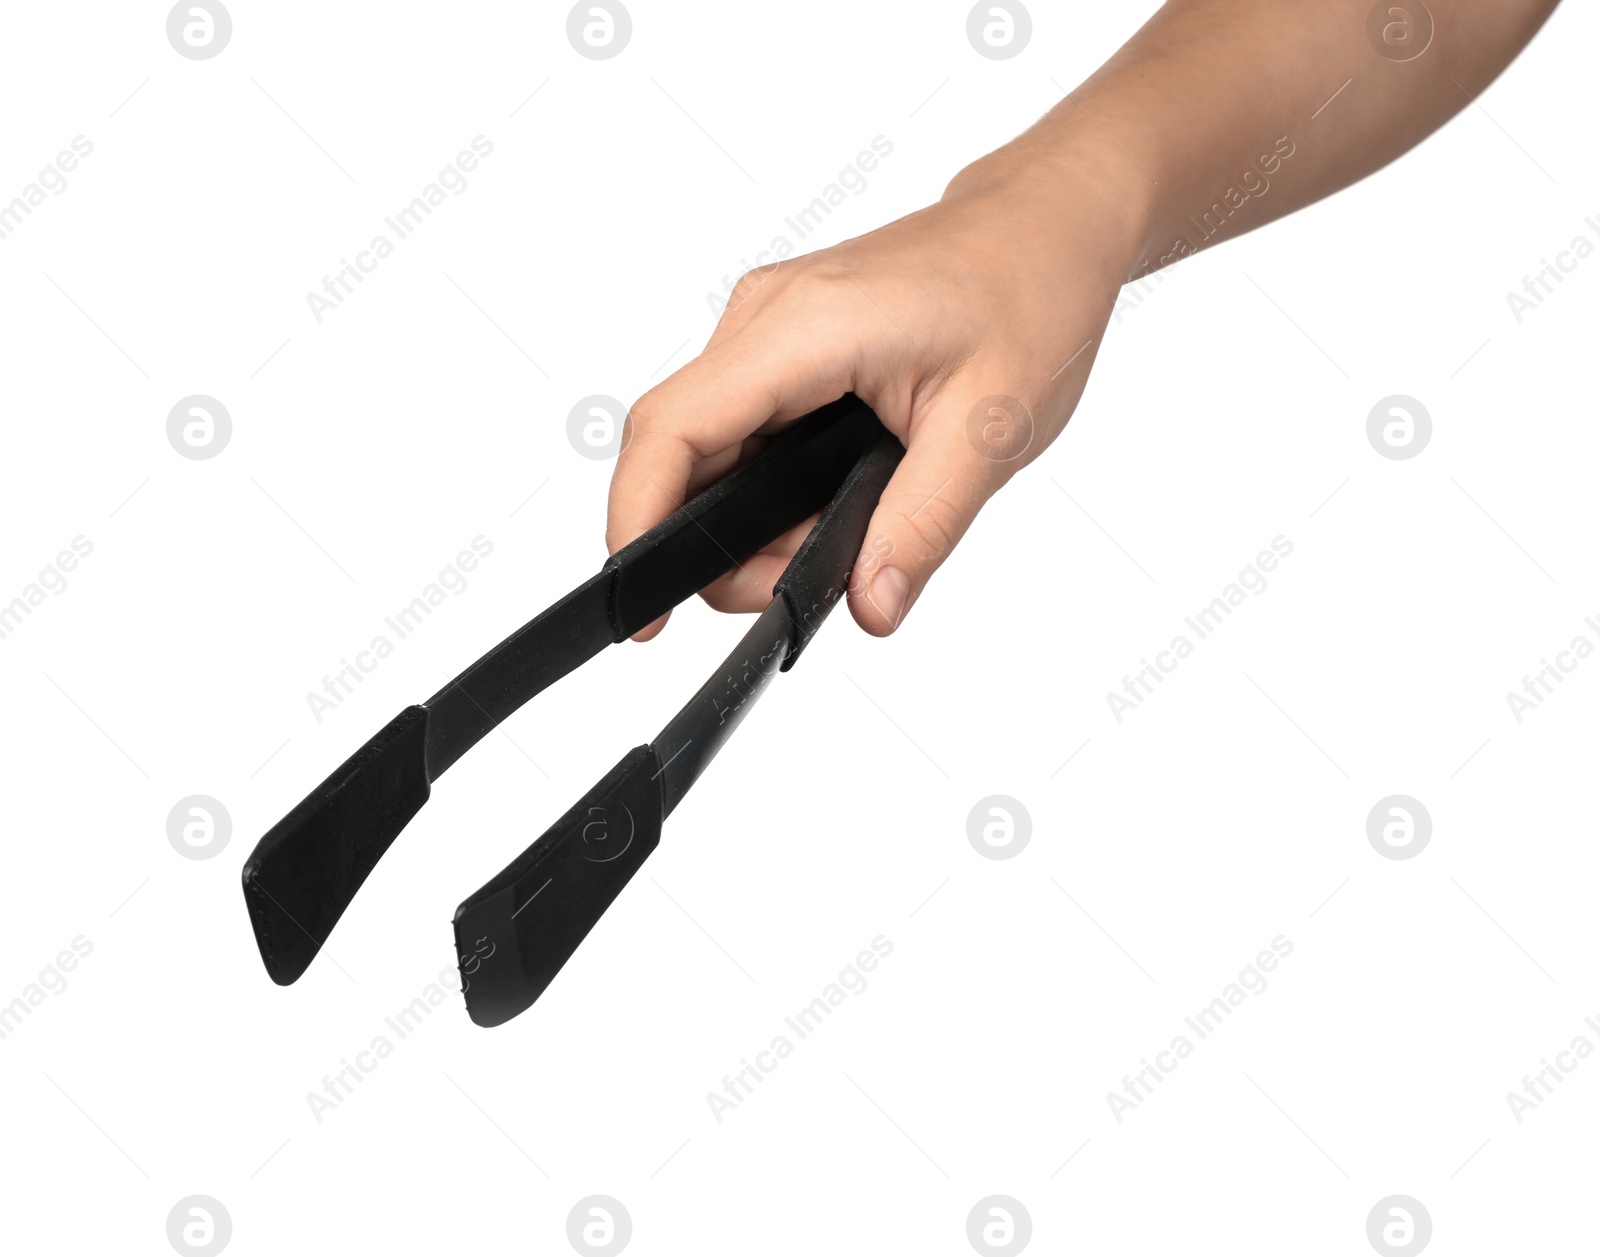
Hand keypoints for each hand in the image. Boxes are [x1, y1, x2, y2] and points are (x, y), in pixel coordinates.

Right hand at [606, 142, 1146, 639]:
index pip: (671, 430)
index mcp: (805, 326)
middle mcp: (765, 317)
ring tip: (837, 543)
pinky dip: (764, 486)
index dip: (637, 525)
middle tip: (800, 584)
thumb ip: (922, 526)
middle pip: (678, 451)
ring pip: (705, 446)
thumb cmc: (1032, 293)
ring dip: (747, 519)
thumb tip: (868, 607)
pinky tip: (827, 505)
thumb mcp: (992, 431)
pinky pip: (737, 428)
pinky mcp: (781, 343)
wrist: (1050, 223)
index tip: (643, 609)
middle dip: (718, 544)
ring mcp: (767, 326)